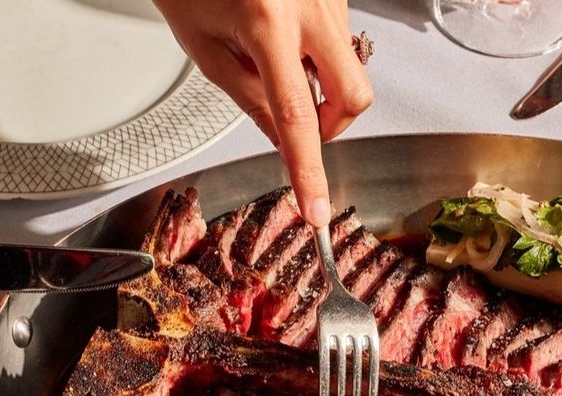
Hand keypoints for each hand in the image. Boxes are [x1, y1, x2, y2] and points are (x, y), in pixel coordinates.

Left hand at [155, 0, 373, 227]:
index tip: (316, 209)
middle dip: (332, 124)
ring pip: (352, 71)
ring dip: (324, 88)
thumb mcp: (207, 49)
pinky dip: (321, 59)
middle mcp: (309, 6)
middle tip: (299, 123)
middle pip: (353, 96)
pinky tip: (288, 41)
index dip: (308, 171)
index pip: (296, 116)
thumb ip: (250, 100)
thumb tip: (283, 142)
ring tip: (279, 64)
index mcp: (266, 22)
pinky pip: (343, 44)